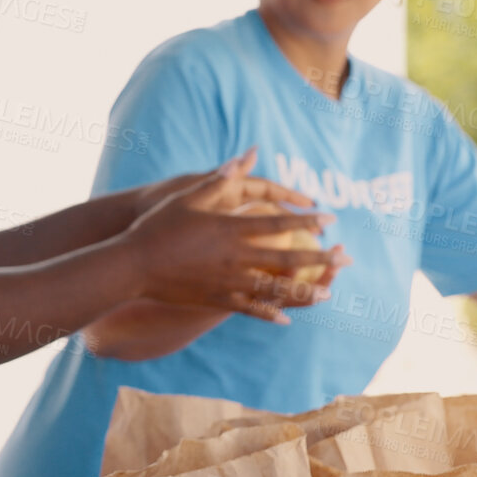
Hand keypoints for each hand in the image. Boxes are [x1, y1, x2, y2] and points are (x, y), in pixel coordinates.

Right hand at [120, 151, 346, 322]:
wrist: (133, 264)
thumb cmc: (158, 226)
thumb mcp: (188, 197)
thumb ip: (219, 180)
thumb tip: (244, 158)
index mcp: (230, 229)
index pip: (278, 223)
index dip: (307, 220)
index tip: (329, 218)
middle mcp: (235, 257)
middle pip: (287, 258)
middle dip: (319, 258)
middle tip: (343, 257)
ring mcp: (228, 281)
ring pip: (275, 289)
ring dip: (305, 291)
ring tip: (327, 293)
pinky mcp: (217, 299)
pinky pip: (250, 308)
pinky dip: (270, 313)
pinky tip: (287, 318)